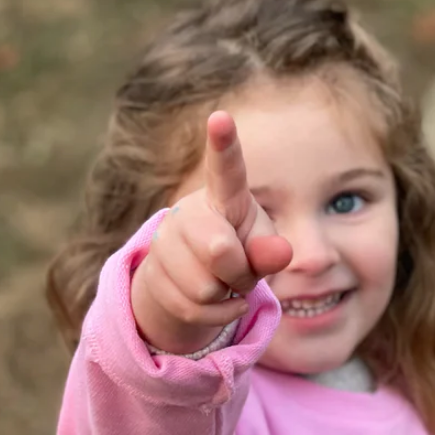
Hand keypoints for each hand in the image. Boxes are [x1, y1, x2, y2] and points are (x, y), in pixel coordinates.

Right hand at [131, 110, 292, 353]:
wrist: (191, 280)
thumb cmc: (237, 252)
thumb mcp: (259, 249)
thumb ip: (270, 251)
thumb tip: (281, 253)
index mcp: (222, 197)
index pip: (226, 170)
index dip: (224, 145)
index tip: (220, 118)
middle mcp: (186, 212)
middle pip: (218, 252)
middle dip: (237, 272)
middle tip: (236, 268)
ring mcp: (165, 244)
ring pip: (205, 289)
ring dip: (224, 297)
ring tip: (221, 282)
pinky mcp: (153, 277)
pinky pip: (194, 310)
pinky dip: (215, 317)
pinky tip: (214, 303)